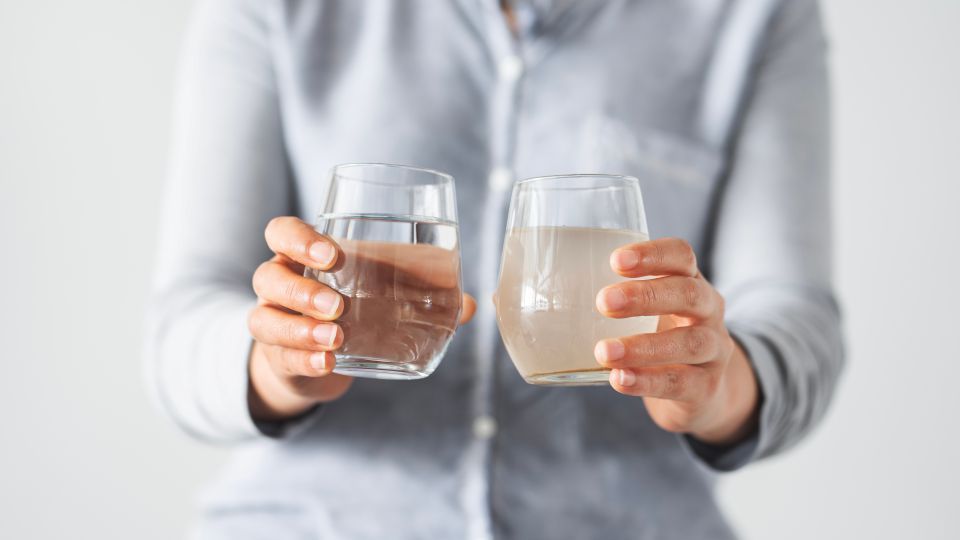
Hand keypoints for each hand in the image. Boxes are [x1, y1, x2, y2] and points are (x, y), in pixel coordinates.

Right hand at [247, 217, 475, 421]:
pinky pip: (281, 356)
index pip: (281, 233)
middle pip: (269, 276)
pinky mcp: (279, 357)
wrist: (317, 357)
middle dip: (302, 289)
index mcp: (302, 256)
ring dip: (300, 328)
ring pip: (265, 318)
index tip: (332, 254)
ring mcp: (273, 322)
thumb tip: (471, 304)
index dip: (299, 239)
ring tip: (336, 338)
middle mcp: (280, 285)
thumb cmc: (352, 308)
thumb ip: (424, 295)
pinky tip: (327, 363)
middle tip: (338, 304)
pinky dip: (305, 360)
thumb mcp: (381, 294)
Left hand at [593, 238, 759, 445]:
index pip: (681, 255)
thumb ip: (598, 297)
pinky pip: (681, 383)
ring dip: (643, 346)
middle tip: (603, 302)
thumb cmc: (657, 336)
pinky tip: (619, 379)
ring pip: (689, 343)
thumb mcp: (641, 310)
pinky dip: (648, 382)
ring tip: (604, 351)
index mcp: (689, 280)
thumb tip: (514, 290)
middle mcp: (708, 310)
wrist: (702, 390)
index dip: (653, 254)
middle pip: (688, 293)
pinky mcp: (706, 388)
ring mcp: (713, 350)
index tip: (615, 260)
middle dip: (645, 296)